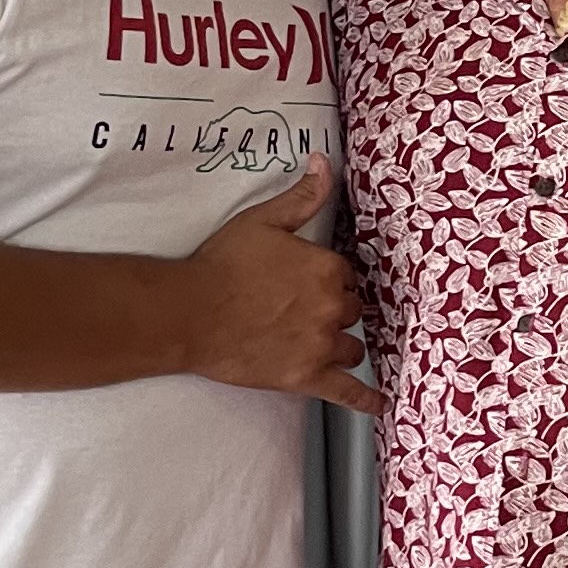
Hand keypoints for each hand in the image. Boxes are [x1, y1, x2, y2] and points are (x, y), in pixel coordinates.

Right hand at [184, 155, 380, 413]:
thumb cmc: (221, 265)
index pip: (345, 276)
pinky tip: (379, 404)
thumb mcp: (263, 221)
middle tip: (300, 312)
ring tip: (318, 344)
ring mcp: (320, 344)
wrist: (187, 313)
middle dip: (332, 311)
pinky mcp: (306, 377)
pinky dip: (366, 400)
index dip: (327, 280)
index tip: (305, 284)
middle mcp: (331, 306)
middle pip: (350, 311)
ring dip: (339, 344)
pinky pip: (348, 391)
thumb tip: (325, 163)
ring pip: (351, 346)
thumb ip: (302, 196)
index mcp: (326, 268)